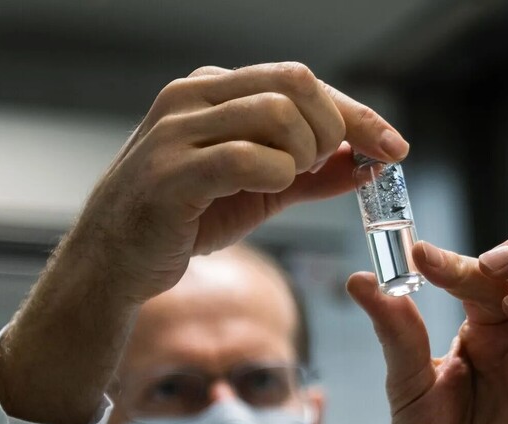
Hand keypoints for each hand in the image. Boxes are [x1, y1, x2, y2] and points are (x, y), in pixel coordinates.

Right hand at [73, 62, 408, 300]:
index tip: (393, 146)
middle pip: (296, 84)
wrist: (114, 260)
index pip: (300, 80)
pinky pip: (246, 157)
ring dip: (302, 154)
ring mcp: (177, 130)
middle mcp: (193, 98)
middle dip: (333, 129)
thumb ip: (309, 172)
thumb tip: (365, 163)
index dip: (356, 113)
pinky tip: (269, 188)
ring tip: (286, 181)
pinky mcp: (170, 172)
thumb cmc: (183, 218)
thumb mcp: (257, 191)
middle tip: (323, 167)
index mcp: (212, 91)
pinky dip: (276, 175)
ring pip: (275, 114)